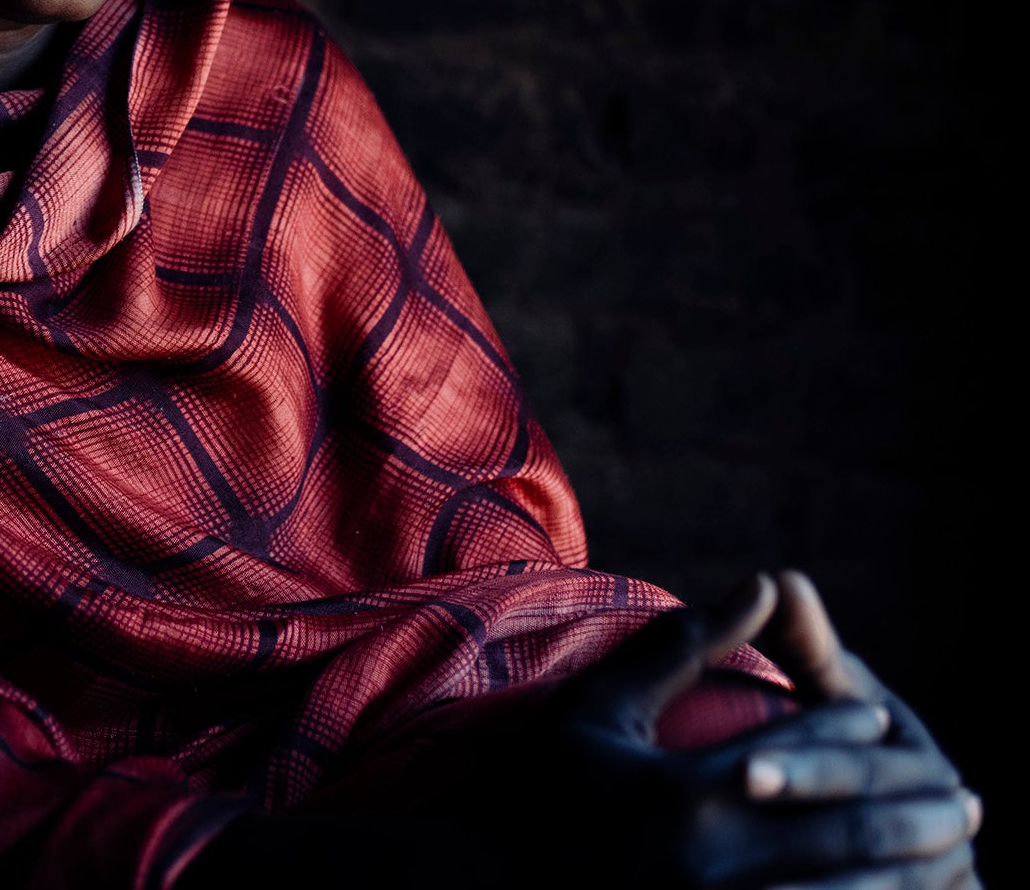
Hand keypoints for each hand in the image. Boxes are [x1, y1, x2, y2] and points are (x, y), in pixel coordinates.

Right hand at [182, 572, 980, 887]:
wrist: (468, 889)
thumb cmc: (535, 788)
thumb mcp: (598, 706)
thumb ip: (682, 643)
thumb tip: (766, 581)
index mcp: (676, 800)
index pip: (805, 770)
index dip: (870, 754)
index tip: (913, 741)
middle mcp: (701, 874)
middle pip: (847, 850)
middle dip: (921, 830)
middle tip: (971, 811)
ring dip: (909, 889)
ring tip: (952, 867)